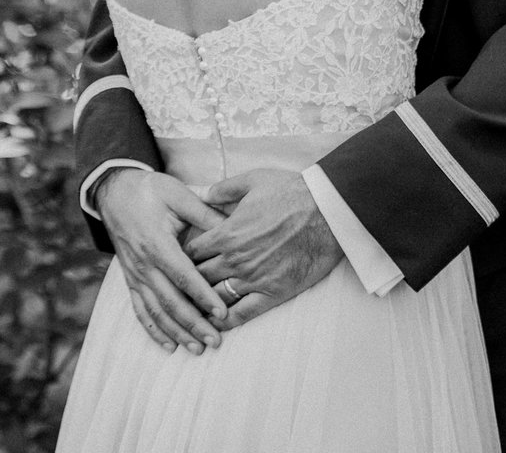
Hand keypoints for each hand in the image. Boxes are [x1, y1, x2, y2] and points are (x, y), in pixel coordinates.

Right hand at [96, 168, 228, 352]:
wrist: (116, 192)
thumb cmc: (151, 191)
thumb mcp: (178, 193)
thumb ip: (204, 211)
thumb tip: (233, 225)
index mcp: (158, 242)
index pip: (183, 275)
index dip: (202, 295)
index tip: (222, 312)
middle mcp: (144, 264)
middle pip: (170, 301)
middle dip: (194, 323)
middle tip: (216, 340)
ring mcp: (135, 275)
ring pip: (157, 311)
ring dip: (177, 332)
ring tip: (198, 348)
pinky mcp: (131, 280)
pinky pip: (141, 310)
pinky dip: (154, 330)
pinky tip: (168, 345)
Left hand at [185, 169, 342, 330]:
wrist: (326, 212)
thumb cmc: (291, 192)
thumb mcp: (253, 180)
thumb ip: (224, 189)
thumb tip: (202, 193)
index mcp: (226, 233)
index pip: (191, 252)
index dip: (182, 257)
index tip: (179, 261)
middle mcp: (234, 259)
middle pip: (198, 277)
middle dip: (188, 282)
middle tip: (180, 289)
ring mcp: (252, 279)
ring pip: (215, 298)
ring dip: (202, 304)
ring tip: (192, 310)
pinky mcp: (272, 294)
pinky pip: (242, 314)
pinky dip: (226, 322)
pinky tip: (216, 326)